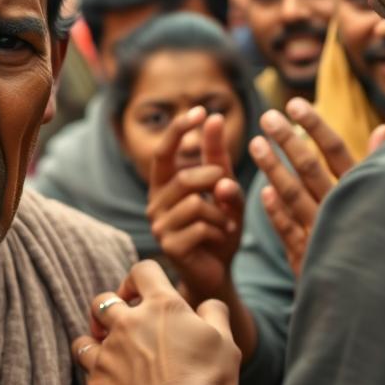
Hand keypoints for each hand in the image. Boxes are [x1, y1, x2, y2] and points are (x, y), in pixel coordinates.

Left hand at [71, 261, 240, 384]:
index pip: (143, 270)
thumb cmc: (208, 383)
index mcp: (161, 308)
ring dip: (95, 341)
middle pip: (103, 300)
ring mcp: (108, 353)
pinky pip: (87, 370)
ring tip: (109, 354)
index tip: (142, 293)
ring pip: (86, 336)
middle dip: (110, 308)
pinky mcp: (96, 382)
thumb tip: (206, 305)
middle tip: (123, 327)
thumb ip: (214, 314)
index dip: (140, 278)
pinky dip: (96, 373)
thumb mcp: (225, 342)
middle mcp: (128, 324)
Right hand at [147, 107, 243, 302]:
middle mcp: (155, 203)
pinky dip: (221, 229)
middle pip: (184, 179)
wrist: (216, 274)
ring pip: (196, 203)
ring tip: (228, 223)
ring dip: (222, 212)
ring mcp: (159, 226)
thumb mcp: (225, 192)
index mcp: (164, 187)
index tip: (200, 110)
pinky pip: (201, 226)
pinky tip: (222, 238)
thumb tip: (213, 121)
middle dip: (213, 180)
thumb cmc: (219, 230)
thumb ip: (220, 161)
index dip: (178, 130)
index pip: (163, 153)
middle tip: (230, 189)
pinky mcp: (170, 246)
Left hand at [250, 99, 384, 275]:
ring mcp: (323, 232)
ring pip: (294, 195)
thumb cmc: (369, 234)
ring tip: (254, 143)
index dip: (315, 126)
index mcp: (358, 190)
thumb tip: (383, 127)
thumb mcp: (378, 198)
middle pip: (310, 168)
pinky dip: (277, 212)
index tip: (294, 104)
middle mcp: (342, 208)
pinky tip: (263, 193)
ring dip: (273, 168)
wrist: (366, 291)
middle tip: (266, 117)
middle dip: (288, 141)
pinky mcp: (307, 257)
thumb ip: (375, 164)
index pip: (335, 151)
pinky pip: (289, 231)